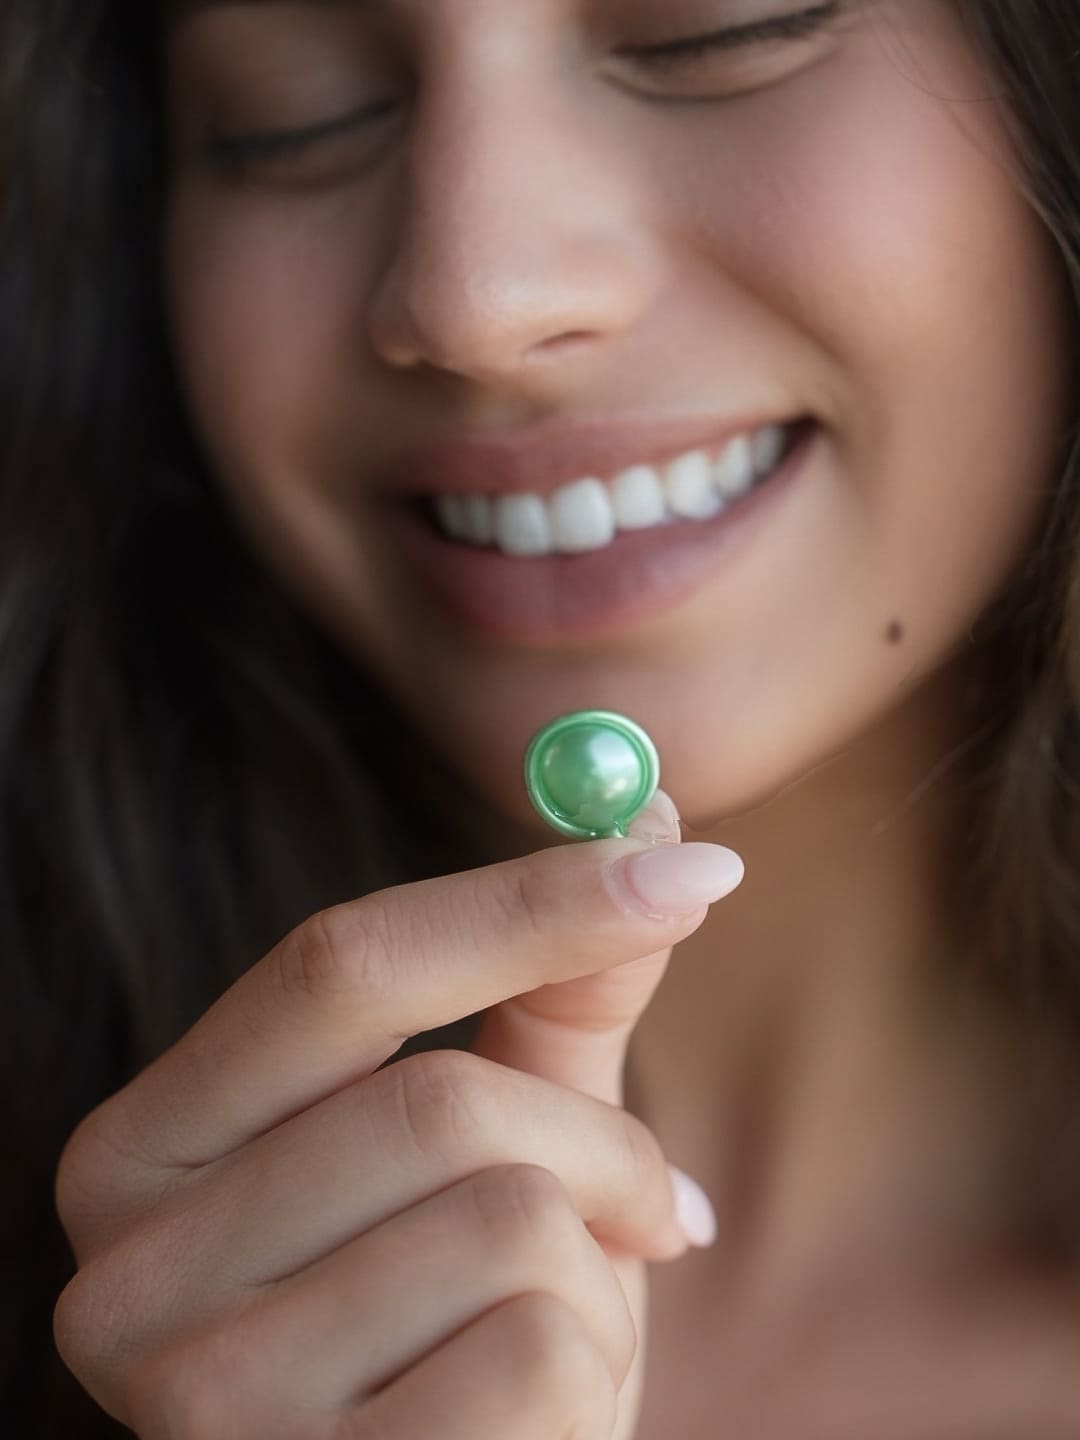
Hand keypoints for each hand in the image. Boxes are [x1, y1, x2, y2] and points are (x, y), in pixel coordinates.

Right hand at [54, 792, 741, 1438]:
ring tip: (561, 1327)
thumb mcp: (496, 1142)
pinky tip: (541, 1421)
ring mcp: (199, 1401)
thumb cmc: (460, 1318)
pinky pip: (535, 1356)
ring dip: (597, 1269)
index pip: (334, 965)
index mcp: (149, 1144)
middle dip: (600, 1143)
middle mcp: (128, 1269)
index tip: (691, 860)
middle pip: (438, 1102)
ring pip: (507, 1225)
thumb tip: (655, 815)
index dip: (525, 902)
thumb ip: (556, 988)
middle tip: (657, 1202)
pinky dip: (591, 1374)